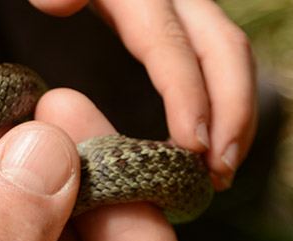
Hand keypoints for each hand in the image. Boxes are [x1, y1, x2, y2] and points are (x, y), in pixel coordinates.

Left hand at [29, 0, 257, 189]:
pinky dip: (224, 109)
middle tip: (221, 172)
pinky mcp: (181, 28)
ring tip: (222, 171)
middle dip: (233, 112)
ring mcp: (181, 12)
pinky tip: (209, 147)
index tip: (193, 146)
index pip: (170, 42)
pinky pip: (215, 66)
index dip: (188, 93)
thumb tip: (57, 3)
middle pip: (222, 48)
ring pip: (229, 58)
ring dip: (236, 116)